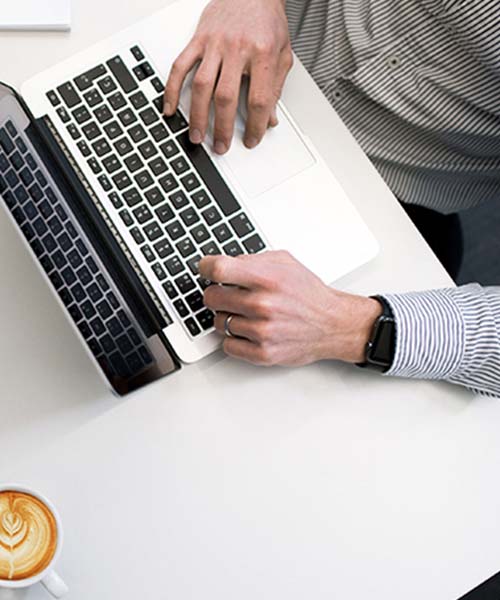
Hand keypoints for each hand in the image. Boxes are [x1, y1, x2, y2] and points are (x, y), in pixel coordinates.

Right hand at [164, 0, 292, 153]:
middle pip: (226, 97)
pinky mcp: (198, 39)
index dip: (256, 125)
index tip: (252, 140)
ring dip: (198, 116)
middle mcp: (237, 49)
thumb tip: (269, 119)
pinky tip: (170, 108)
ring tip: (196, 136)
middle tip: (221, 147)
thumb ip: (276, 88)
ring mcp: (215, 44)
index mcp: (262, 54)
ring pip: (202, 86)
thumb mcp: (282, 54)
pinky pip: (180, 66)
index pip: (259, 100)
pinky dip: (173, 89)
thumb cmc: (267, 20)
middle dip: (223, 128)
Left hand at [200, 251, 382, 366]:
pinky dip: (234, 339)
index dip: (206, 267)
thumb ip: (252, 260)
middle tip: (229, 294)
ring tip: (247, 313)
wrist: (333, 324)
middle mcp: (263, 305)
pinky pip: (227, 345)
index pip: (218, 270)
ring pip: (218, 322)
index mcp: (267, 279)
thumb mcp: (285, 263)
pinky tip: (248, 330)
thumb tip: (223, 263)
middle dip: (217, 294)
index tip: (205, 269)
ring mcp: (262, 331)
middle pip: (211, 297)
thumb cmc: (309, 294)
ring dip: (228, 317)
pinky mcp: (262, 353)